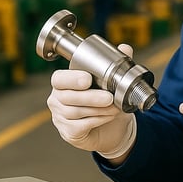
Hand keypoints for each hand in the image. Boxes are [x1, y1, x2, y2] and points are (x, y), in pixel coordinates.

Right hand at [46, 44, 135, 158]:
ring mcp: (60, 118)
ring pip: (75, 113)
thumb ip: (117, 65)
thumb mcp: (113, 83)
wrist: (113, 128)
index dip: (71, 79)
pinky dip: (96, 121)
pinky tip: (108, 117)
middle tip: (109, 98)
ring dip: (98, 110)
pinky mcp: (68, 133)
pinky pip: (80, 126)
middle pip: (68, 97)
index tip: (88, 79)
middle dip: (91, 97)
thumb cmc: (107, 102)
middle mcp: (56, 99)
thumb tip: (125, 48)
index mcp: (63, 82)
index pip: (59, 79)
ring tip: (114, 108)